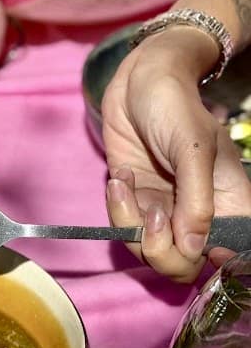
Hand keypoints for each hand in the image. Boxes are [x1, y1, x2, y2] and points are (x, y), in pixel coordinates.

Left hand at [102, 26, 250, 282]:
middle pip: (182, 265)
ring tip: (127, 185)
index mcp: (229, 204)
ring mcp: (165, 211)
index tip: (189, 240)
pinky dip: (117, 208)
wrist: (139, 81)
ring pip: (149, 251)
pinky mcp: (135, 203)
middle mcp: (198, 215)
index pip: (228, 255)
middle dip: (160, 249)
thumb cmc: (175, 107)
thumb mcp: (193, 150)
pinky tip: (119, 177)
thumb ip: (196, 201)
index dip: (209, 259)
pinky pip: (124, 228)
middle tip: (152, 212)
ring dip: (131, 223)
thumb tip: (194, 248)